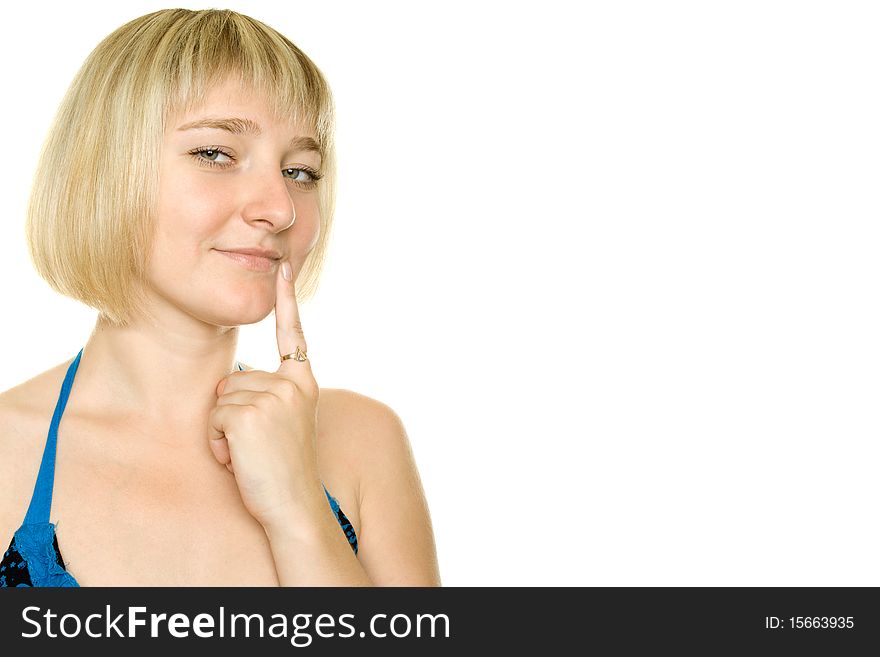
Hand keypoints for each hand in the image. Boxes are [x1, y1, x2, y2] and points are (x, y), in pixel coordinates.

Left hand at [208, 261, 321, 529]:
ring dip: (226, 431)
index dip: (286, 299)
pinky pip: (215, 417)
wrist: (293, 507)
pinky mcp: (249, 413)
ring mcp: (273, 397)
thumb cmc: (283, 471)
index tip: (284, 267)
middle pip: (234, 378)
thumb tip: (227, 385)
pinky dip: (220, 443)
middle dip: (233, 413)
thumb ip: (266, 396)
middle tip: (258, 446)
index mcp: (303, 383)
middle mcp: (292, 384)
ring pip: (221, 398)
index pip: (293, 334)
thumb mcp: (283, 424)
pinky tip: (241, 459)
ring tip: (251, 454)